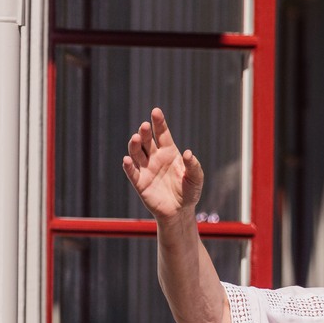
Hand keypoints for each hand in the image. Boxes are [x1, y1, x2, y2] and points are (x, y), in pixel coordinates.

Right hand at [122, 108, 204, 224]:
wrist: (180, 211)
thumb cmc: (189, 192)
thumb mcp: (196, 178)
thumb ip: (193, 166)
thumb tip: (188, 153)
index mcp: (169, 153)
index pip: (162, 134)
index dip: (159, 123)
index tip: (156, 111)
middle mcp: (155, 158)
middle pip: (147, 141)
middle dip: (146, 132)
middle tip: (146, 126)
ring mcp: (146, 169)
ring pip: (137, 153)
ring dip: (135, 145)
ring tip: (137, 138)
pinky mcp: (140, 182)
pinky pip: (132, 172)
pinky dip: (128, 166)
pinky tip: (127, 159)